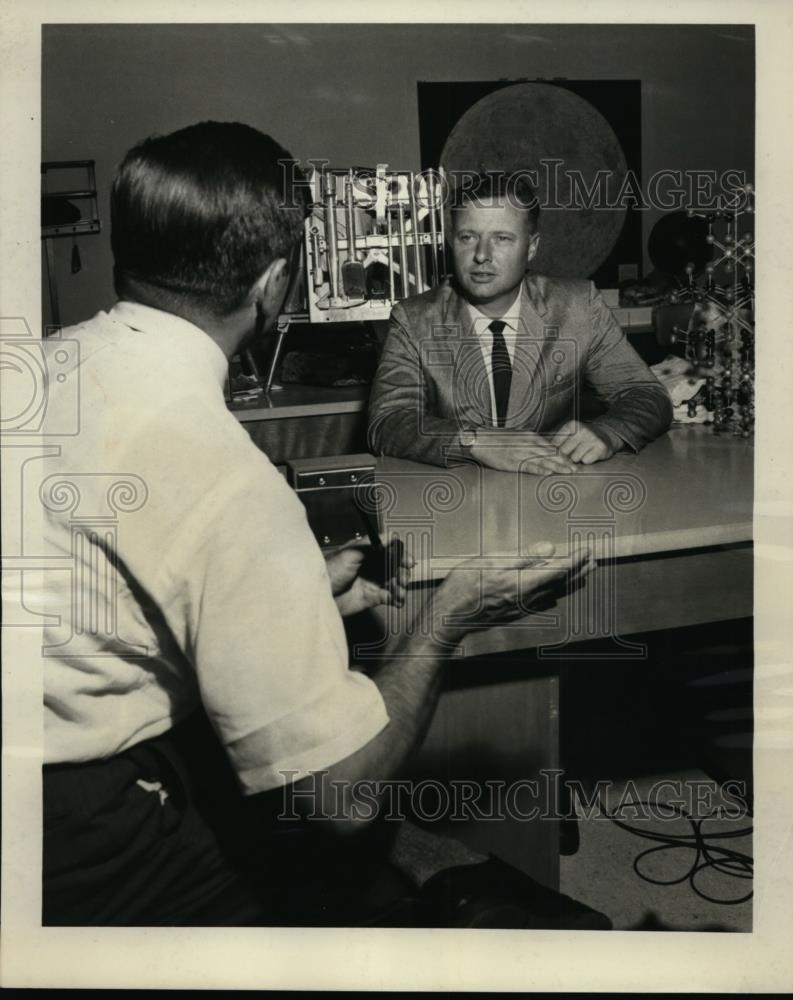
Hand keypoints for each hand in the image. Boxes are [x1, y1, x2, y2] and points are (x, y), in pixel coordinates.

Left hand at [325, 537, 413, 616]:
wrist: (320, 596)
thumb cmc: (328, 572)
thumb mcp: (350, 554)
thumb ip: (371, 546)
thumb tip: (389, 537)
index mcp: (366, 552)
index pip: (389, 549)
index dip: (400, 554)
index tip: (407, 560)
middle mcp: (371, 565)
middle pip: (395, 566)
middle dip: (402, 571)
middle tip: (403, 578)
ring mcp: (372, 581)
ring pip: (394, 581)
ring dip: (400, 586)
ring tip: (400, 591)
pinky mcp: (372, 597)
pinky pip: (389, 596)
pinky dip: (396, 598)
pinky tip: (397, 600)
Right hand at [432, 541, 594, 640]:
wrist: (449, 617)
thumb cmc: (465, 586)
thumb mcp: (491, 562)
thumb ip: (523, 557)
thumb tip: (549, 550)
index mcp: (524, 583)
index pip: (559, 570)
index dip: (575, 560)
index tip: (587, 551)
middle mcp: (528, 598)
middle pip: (561, 585)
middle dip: (578, 572)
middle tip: (592, 562)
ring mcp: (522, 609)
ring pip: (554, 595)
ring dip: (569, 585)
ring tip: (582, 577)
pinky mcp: (514, 614)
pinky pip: (541, 605)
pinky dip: (554, 596)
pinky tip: (554, 597)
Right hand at [470, 430, 577, 474]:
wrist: (480, 439)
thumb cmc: (497, 439)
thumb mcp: (517, 436)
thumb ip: (530, 443)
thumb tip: (542, 450)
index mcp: (529, 436)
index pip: (550, 447)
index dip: (562, 456)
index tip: (572, 462)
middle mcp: (527, 443)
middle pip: (549, 454)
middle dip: (563, 462)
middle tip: (575, 469)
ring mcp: (520, 452)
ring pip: (542, 460)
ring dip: (556, 466)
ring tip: (567, 472)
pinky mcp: (511, 462)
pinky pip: (527, 466)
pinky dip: (538, 469)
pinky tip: (547, 472)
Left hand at [551, 420, 616, 464]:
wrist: (606, 435)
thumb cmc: (583, 438)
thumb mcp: (570, 434)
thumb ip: (557, 442)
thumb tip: (544, 454)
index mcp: (571, 425)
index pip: (556, 444)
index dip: (555, 452)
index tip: (555, 455)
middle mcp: (582, 430)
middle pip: (564, 452)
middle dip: (567, 456)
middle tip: (574, 452)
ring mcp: (592, 438)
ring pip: (575, 458)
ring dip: (577, 459)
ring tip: (583, 452)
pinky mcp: (601, 447)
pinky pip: (586, 461)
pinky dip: (587, 461)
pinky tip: (591, 454)